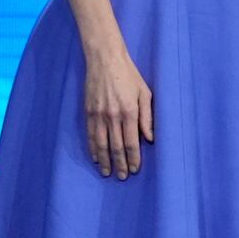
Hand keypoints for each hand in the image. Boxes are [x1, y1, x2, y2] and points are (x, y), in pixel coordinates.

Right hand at [84, 47, 153, 180]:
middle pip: (116, 147)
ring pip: (101, 144)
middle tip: (123, 177)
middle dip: (120, 164)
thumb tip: (150, 138)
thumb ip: (147, 117)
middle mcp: (113, 116)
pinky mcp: (88, 112)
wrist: (105, 60)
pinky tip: (95, 158)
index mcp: (129, 112)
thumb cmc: (129, 75)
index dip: (133, 158)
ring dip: (105, 161)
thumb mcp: (145, 93)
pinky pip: (90, 135)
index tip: (136, 169)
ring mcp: (98, 115)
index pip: (131, 142)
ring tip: (108, 173)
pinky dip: (92, 148)